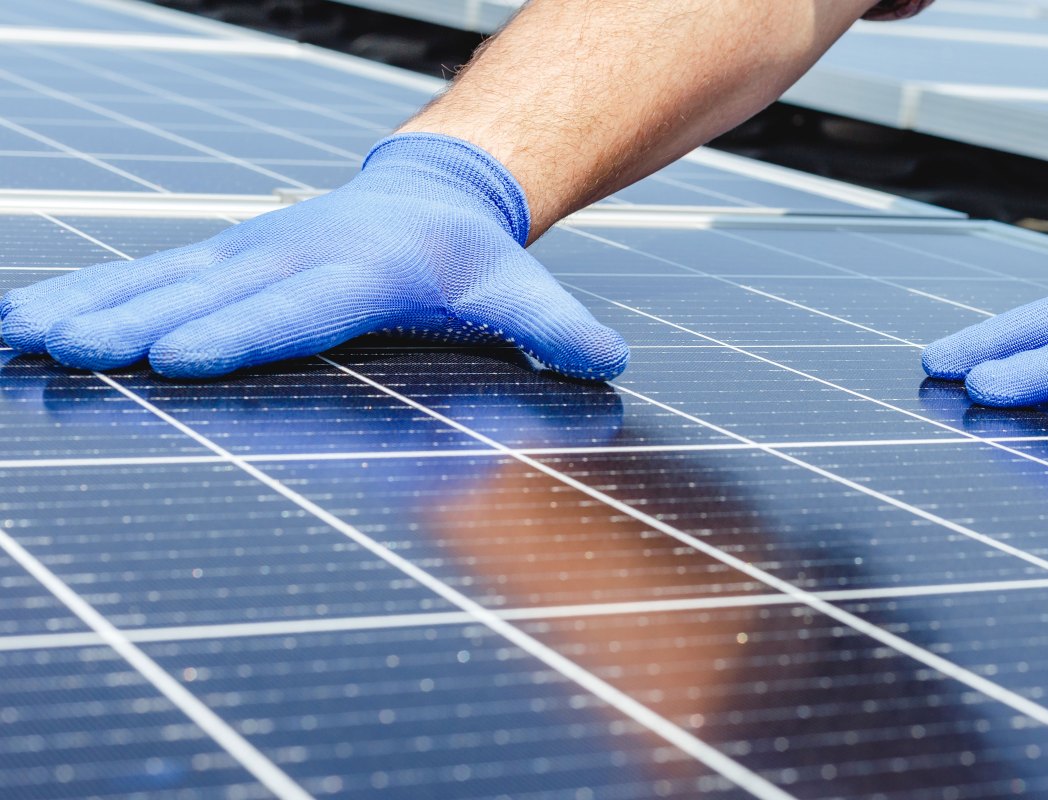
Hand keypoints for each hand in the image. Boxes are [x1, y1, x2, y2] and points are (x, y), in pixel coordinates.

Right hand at [0, 134, 628, 381]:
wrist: (434, 194)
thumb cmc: (472, 259)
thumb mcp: (521, 289)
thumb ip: (559, 328)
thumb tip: (613, 361)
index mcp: (364, 272)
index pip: (299, 310)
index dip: (241, 333)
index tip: (179, 358)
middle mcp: (294, 256)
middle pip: (209, 296)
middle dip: (136, 326)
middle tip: (69, 352)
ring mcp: (250, 253)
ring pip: (159, 279)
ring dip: (88, 307)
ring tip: (18, 335)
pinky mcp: (223, 256)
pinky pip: (146, 272)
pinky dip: (86, 293)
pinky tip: (26, 319)